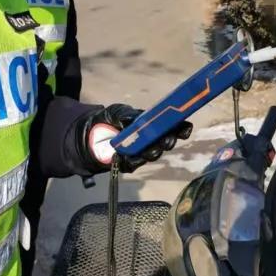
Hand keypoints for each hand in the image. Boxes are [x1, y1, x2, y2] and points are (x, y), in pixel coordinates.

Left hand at [78, 103, 192, 173]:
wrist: (90, 134)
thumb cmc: (110, 120)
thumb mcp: (118, 111)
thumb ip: (127, 114)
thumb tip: (134, 118)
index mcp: (153, 126)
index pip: (172, 128)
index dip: (180, 128)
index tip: (185, 127)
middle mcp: (151, 141)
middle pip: (164, 143)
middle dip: (168, 141)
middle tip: (169, 139)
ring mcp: (140, 153)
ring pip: (152, 154)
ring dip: (154, 151)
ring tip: (154, 148)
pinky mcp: (128, 164)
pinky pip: (133, 163)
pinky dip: (134, 159)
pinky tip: (134, 156)